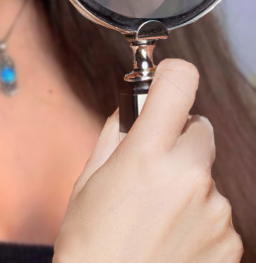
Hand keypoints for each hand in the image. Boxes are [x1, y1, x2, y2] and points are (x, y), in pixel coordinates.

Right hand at [54, 58, 242, 262]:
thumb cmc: (91, 246)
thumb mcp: (88, 181)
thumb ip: (115, 135)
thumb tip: (132, 111)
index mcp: (147, 155)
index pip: (179, 83)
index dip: (172, 76)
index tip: (165, 82)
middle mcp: (189, 176)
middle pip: (199, 128)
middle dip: (178, 138)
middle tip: (152, 167)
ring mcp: (215, 211)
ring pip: (207, 173)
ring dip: (189, 183)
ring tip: (158, 217)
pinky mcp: (232, 242)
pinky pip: (218, 211)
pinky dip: (200, 218)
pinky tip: (173, 239)